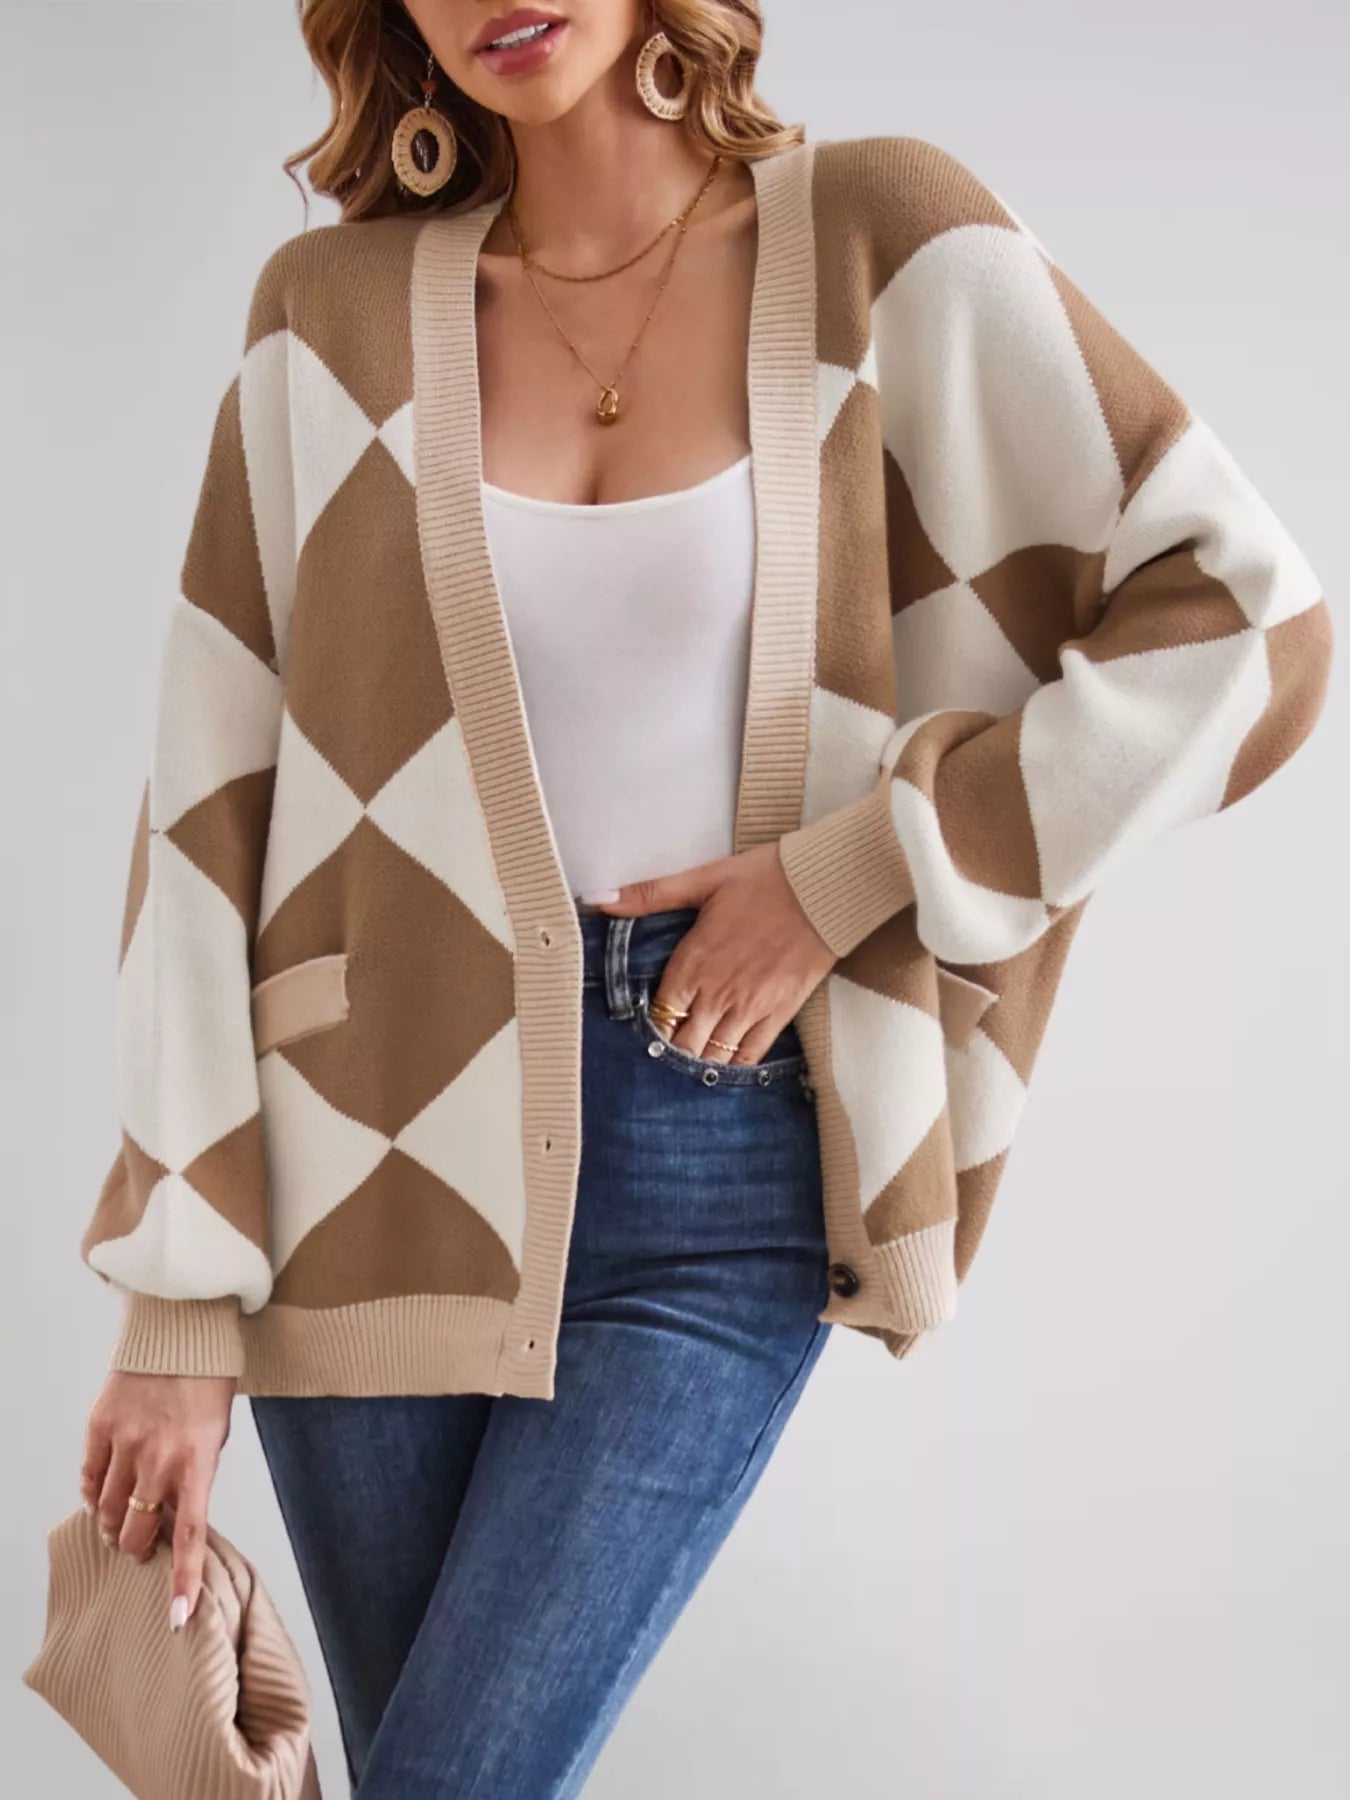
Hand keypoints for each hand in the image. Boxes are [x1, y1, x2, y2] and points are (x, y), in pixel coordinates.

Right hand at [80, 1370, 235, 1629]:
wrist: (183, 1330)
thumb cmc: (209, 1381)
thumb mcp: (216, 1432)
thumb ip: (195, 1474)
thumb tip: (173, 1514)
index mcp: (198, 1461)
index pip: (190, 1534)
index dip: (183, 1579)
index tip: (179, 1616)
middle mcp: (159, 1458)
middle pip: (137, 1531)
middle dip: (136, 1549)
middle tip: (138, 1548)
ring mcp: (126, 1442)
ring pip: (108, 1510)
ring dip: (113, 1527)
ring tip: (119, 1526)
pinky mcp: (101, 1425)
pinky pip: (89, 1477)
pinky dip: (93, 1495)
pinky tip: (101, 1496)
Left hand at [588, 841, 836, 1064]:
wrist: (822, 888)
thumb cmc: (764, 879)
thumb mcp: (703, 880)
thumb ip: (650, 894)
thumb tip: (599, 898)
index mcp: (693, 962)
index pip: (659, 1013)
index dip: (651, 1025)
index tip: (650, 1027)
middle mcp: (717, 993)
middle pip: (682, 1044)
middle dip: (671, 1050)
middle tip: (665, 1054)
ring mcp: (749, 1008)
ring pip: (712, 1056)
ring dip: (697, 1062)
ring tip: (689, 1063)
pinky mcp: (779, 1014)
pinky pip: (750, 1056)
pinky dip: (733, 1066)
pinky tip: (724, 1066)